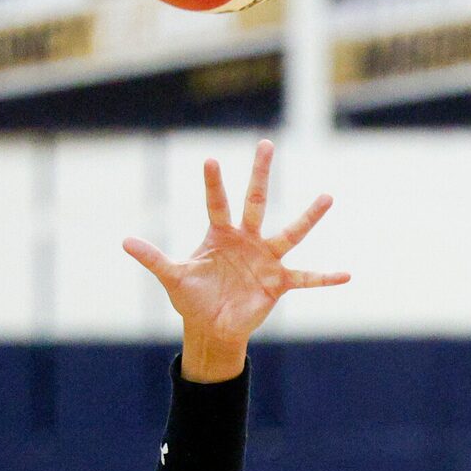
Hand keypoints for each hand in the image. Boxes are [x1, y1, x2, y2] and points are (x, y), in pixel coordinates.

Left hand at [124, 142, 346, 376]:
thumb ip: (153, 258)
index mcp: (220, 234)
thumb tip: (124, 241)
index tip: (210, 159)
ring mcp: (265, 259)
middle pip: (255, 201)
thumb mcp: (173, 277)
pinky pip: (306, 278)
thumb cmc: (193, 298)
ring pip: (290, 233)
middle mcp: (246, 239)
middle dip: (259, 174)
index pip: (216, 203)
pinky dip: (326, 278)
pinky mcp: (279, 283)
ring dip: (308, 217)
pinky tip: (346, 275)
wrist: (212, 326)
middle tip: (265, 144)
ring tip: (327, 197)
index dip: (213, 183)